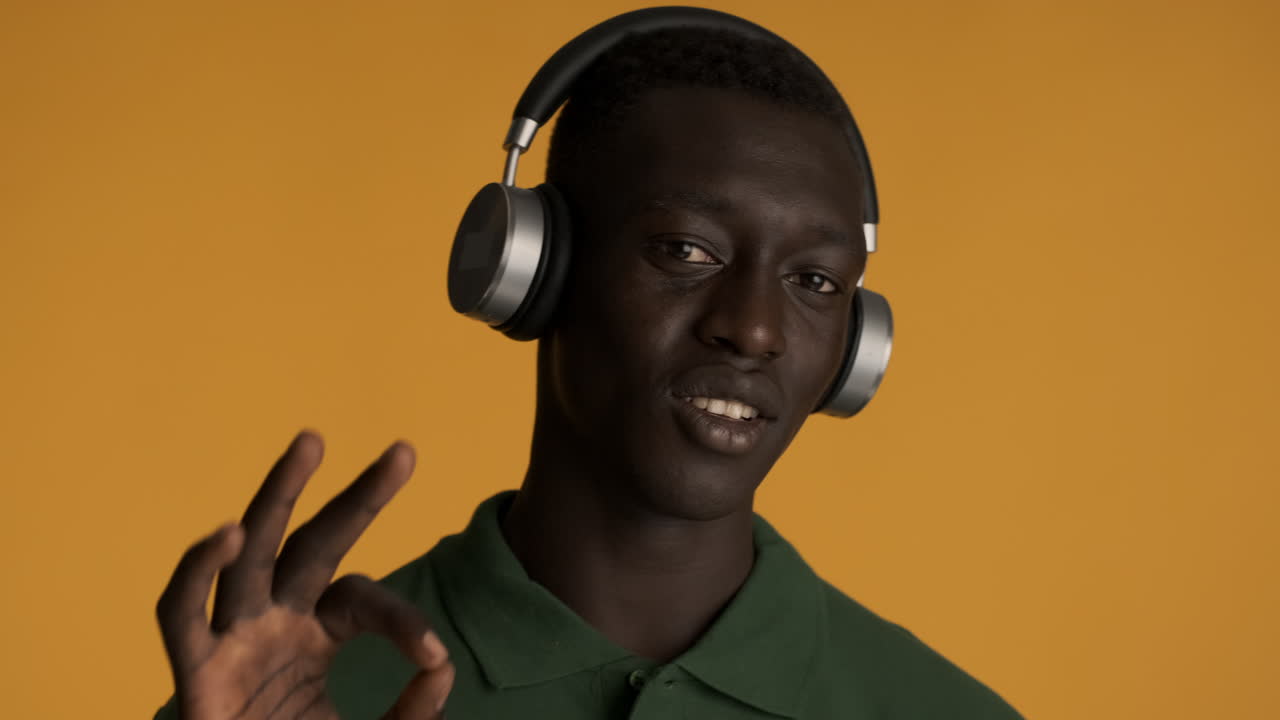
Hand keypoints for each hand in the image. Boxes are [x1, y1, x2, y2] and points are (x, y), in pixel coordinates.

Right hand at [156, 431, 452, 719]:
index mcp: (318, 634)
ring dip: (276, 495)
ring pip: (250, 551)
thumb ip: (414, 710)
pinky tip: (226, 531)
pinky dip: (195, 571)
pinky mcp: (193, 672)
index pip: (364, 598)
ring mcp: (234, 639)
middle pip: (315, 543)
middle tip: (405, 451)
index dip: (401, 622)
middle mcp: (277, 622)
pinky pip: (180, 612)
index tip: (433, 658)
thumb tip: (440, 664)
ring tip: (312, 442)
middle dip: (356, 497)